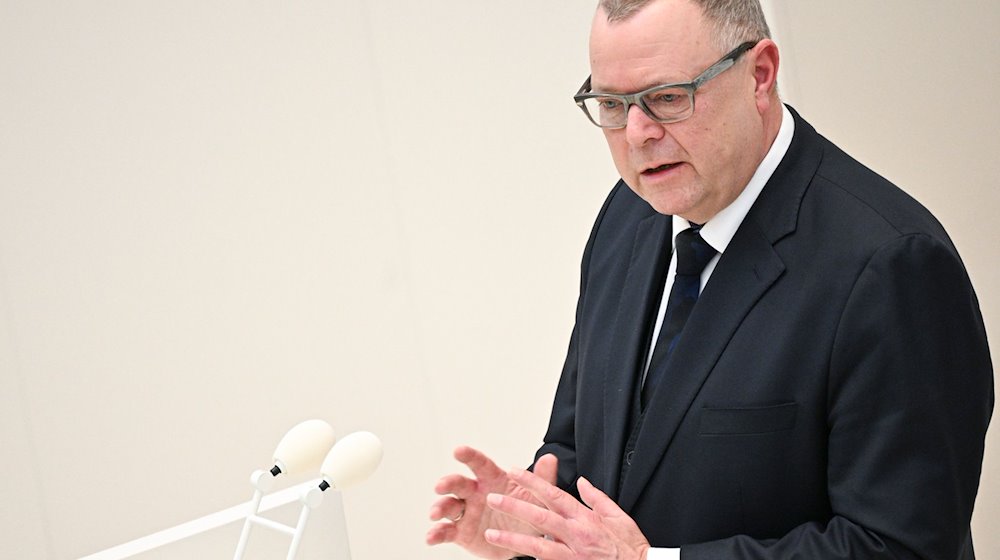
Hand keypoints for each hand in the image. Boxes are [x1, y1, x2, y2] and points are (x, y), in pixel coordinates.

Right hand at [427, 446, 558, 558]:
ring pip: (448, 506)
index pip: (480, 464)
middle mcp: (475, 493)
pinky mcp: (461, 532)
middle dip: (448, 482)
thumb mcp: (539, 498)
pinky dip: (436, 534)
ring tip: (435, 514)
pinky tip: (431, 537)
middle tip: (440, 486)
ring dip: (439, 508)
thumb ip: (542, 479)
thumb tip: (551, 458)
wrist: (525, 541)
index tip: (459, 450)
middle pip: (458, 483)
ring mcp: (466, 512)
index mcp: (492, 480)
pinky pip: (446, 532)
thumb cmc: (529, 512)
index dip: (469, 456)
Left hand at [484, 468, 649, 559]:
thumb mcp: (618, 515)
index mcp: (585, 517)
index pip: (554, 494)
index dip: (533, 481)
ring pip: (537, 546)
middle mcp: (576, 535)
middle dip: (514, 506)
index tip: (515, 471)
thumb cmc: (630, 546)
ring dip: (513, 540)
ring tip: (492, 535)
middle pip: (539, 517)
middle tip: (493, 498)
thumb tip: (582, 481)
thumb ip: (596, 497)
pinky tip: (513, 558)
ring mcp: (572, 555)